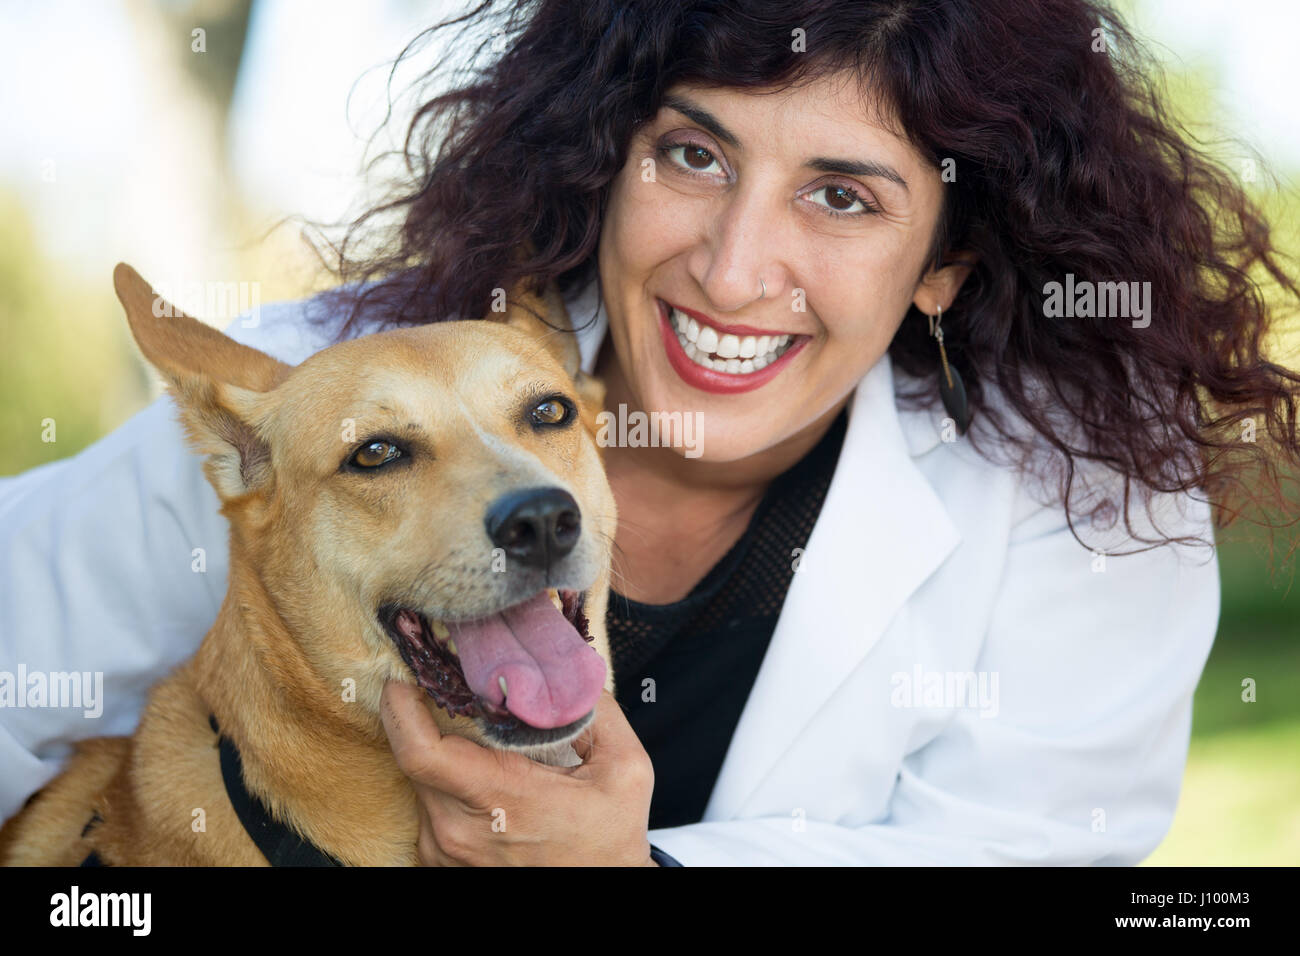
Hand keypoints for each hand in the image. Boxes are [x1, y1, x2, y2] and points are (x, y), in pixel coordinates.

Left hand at [380, 680, 657, 865]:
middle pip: (414, 756)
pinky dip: (446, 783)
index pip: (420, 750)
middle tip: (448, 687)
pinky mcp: (440, 861)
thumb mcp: (625, 769)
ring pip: (421, 780)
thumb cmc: (610, 840)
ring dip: (440, 752)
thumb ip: (598, 711)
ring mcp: (444, 850)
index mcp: (500, 798)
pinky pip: (428, 806)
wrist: (605, 893)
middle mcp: (458, 829)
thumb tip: (567, 671)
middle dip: (425, 717)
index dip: (400, 706)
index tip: (405, 673)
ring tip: (477, 736)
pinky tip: (480, 776)